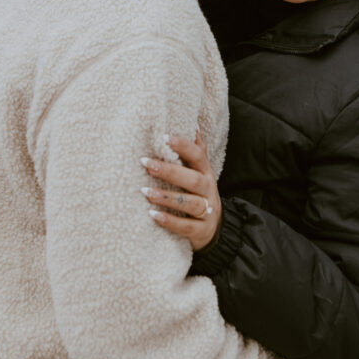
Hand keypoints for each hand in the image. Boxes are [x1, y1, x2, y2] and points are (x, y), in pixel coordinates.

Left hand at [140, 133, 220, 251]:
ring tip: (145, 192)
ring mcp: (208, 211)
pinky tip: (153, 215)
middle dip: (169, 171)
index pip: (198, 156)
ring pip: (190, 203)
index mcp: (206, 173)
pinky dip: (170, 221)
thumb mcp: (200, 173)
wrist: (212, 229)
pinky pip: (187, 226)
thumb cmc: (199, 194)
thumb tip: (194, 126)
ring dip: (167, 197)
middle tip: (146, 164)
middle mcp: (209, 190)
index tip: (164, 138)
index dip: (183, 146)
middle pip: (193, 180)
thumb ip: (195, 152)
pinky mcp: (202, 231)